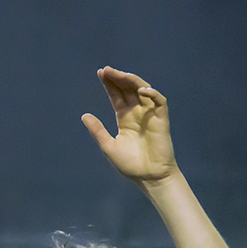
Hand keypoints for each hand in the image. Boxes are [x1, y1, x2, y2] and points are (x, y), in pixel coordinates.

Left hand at [81, 67, 176, 184]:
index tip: (100, 73)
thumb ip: (97, 130)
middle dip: (118, 78)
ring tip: (119, 74)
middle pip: (128, 90)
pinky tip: (141, 90)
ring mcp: (150, 115)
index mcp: (124, 119)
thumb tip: (84, 115)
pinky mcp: (162, 120)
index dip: (110, 84)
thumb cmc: (129, 164)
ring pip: (142, 91)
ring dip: (132, 81)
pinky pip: (159, 101)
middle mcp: (137, 113)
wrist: (148, 177)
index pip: (117, 96)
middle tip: (106, 70)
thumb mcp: (108, 146)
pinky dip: (152, 94)